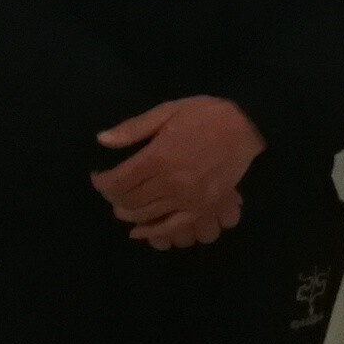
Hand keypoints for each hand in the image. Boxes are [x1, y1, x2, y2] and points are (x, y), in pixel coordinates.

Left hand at [93, 96, 264, 249]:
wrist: (246, 126)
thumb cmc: (205, 115)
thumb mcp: (168, 111)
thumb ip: (134, 128)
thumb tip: (102, 141)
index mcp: (158, 156)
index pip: (118, 180)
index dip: (102, 182)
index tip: (98, 176)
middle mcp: (169, 182)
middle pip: (129, 199)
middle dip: (112, 196)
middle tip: (110, 189)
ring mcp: (187, 198)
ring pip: (145, 214)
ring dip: (127, 212)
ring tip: (122, 203)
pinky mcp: (201, 207)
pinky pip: (171, 226)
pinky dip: (151, 232)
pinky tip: (138, 230)